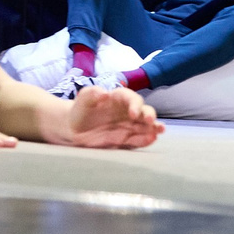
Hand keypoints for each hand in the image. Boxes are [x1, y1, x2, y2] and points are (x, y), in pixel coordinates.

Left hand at [49, 85, 163, 149]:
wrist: (73, 128)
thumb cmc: (80, 110)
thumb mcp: (82, 99)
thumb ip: (91, 94)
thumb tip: (105, 93)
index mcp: (118, 98)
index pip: (130, 98)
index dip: (134, 104)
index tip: (133, 113)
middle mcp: (126, 111)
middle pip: (143, 111)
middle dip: (149, 115)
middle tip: (151, 121)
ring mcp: (127, 126)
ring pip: (144, 126)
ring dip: (153, 127)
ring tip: (160, 130)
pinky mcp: (125, 139)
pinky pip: (137, 139)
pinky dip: (145, 139)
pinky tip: (151, 139)